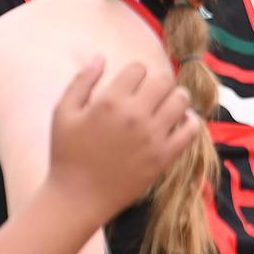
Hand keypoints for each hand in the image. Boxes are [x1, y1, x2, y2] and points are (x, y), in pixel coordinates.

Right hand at [48, 58, 198, 223]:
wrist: (78, 196)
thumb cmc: (67, 153)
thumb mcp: (63, 112)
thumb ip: (82, 81)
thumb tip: (100, 57)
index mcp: (110, 101)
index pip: (138, 69)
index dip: (134, 72)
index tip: (130, 83)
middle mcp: (135, 115)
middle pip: (164, 80)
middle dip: (157, 82)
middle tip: (150, 92)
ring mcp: (153, 137)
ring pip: (181, 101)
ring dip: (175, 97)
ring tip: (165, 105)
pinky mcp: (164, 157)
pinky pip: (190, 131)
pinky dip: (189, 122)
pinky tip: (178, 123)